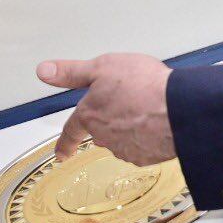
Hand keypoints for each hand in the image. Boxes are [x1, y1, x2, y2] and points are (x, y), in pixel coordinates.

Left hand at [36, 53, 174, 164]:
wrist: (179, 108)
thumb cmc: (142, 84)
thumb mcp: (102, 67)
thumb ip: (71, 72)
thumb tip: (43, 71)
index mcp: (89, 115)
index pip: (71, 132)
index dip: (64, 143)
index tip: (60, 154)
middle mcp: (104, 137)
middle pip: (101, 132)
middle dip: (109, 122)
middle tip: (126, 105)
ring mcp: (126, 149)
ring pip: (122, 139)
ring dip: (129, 128)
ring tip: (147, 109)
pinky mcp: (148, 156)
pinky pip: (143, 146)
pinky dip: (147, 137)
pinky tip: (159, 122)